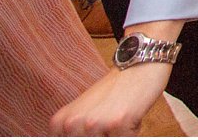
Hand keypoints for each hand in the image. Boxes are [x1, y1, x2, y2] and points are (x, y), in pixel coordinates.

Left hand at [51, 64, 171, 135]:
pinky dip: (131, 131)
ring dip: (117, 134)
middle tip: (108, 119)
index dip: (87, 135)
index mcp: (59, 123)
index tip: (96, 123)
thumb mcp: (82, 111)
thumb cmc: (112, 89)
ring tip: (118, 117)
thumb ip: (73, 131)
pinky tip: (129, 114)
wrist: (137, 65)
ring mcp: (94, 124)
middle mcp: (72, 124)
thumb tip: (76, 137)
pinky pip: (126, 139)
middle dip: (103, 135)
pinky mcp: (118, 124)